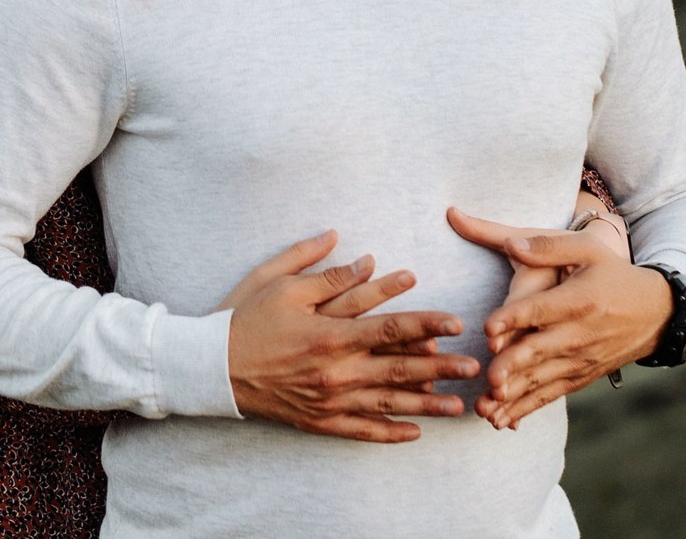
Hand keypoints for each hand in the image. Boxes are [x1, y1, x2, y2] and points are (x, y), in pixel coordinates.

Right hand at [223, 230, 479, 442]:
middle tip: (476, 367)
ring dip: (426, 405)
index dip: (425, 323)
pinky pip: (360, 431)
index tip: (456, 322)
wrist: (209, 367)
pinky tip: (415, 433)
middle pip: (398, 370)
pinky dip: (389, 433)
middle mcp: (334, 370)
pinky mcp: (317, 420)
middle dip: (440, 368)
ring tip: (459, 405)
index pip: (389, 327)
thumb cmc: (244, 318)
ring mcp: (328, 399)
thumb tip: (361, 253)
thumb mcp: (280, 283)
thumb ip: (323, 269)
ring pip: (387, 404)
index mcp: (329, 333)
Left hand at [447, 206, 673, 430]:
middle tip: (489, 379)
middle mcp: (578, 334)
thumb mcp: (588, 250)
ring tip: (485, 411)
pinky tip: (502, 421)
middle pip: (539, 351)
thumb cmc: (614, 274)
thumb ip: (548, 247)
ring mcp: (580, 360)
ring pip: (541, 381)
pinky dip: (526, 409)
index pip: (540, 310)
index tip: (488, 329)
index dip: (513, 318)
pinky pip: (550, 395)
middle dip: (513, 367)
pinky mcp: (580, 376)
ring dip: (513, 397)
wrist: (656, 313)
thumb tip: (512, 243)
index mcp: (578, 300)